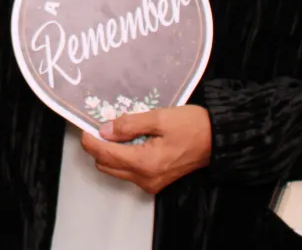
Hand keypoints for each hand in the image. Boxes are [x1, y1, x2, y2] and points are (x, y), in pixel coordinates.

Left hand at [79, 106, 212, 194]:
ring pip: (116, 170)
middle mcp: (145, 178)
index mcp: (144, 163)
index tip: (84, 126)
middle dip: (98, 146)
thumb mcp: (159, 118)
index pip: (104, 154)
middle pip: (106, 165)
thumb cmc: (192, 126)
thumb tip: (105, 129)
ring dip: (110, 152)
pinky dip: (123, 158)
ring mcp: (151, 183)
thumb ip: (129, 124)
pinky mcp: (156, 181)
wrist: (218, 140)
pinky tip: (130, 141)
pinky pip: (129, 172)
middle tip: (101, 125)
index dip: (90, 140)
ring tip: (116, 131)